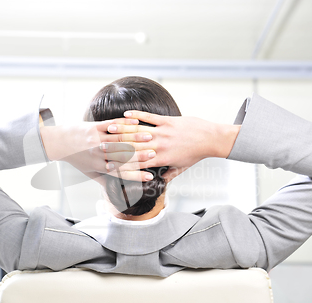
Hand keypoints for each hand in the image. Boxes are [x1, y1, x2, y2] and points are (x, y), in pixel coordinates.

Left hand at [40, 118, 155, 181]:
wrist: (59, 142)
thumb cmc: (77, 159)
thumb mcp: (89, 173)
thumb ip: (104, 180)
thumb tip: (117, 192)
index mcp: (99, 167)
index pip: (121, 173)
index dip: (136, 175)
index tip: (151, 177)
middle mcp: (98, 154)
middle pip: (122, 156)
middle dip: (139, 155)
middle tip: (155, 154)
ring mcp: (96, 140)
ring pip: (119, 139)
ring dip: (136, 137)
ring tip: (150, 137)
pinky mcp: (93, 127)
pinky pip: (111, 125)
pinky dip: (124, 123)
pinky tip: (136, 122)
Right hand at [106, 111, 240, 181]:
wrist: (210, 139)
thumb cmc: (196, 154)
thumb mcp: (182, 167)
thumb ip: (169, 173)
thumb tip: (159, 179)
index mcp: (162, 159)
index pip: (137, 162)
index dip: (122, 163)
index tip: (108, 163)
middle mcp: (159, 146)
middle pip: (133, 147)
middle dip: (116, 146)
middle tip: (101, 144)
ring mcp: (163, 132)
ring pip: (138, 131)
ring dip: (122, 129)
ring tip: (109, 128)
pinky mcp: (167, 121)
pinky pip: (149, 117)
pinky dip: (137, 115)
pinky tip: (126, 114)